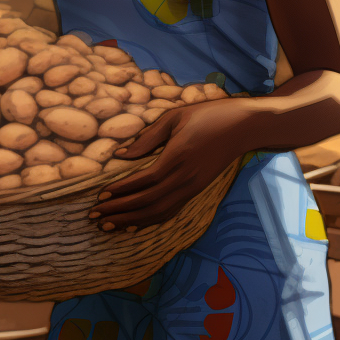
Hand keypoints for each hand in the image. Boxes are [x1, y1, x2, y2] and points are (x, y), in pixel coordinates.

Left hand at [90, 99, 253, 230]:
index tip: (100, 195)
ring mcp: (192, 187)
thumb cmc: (209, 115)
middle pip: (148, 202)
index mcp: (178, 156)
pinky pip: (171, 211)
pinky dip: (150, 221)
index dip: (121, 190)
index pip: (144, 181)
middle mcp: (185, 177)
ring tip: (108, 225)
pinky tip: (135, 224)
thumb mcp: (176, 116)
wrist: (244, 127)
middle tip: (95, 216)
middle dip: (119, 211)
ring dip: (132, 221)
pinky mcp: (197, 190)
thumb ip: (148, 137)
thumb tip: (120, 154)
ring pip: (159, 212)